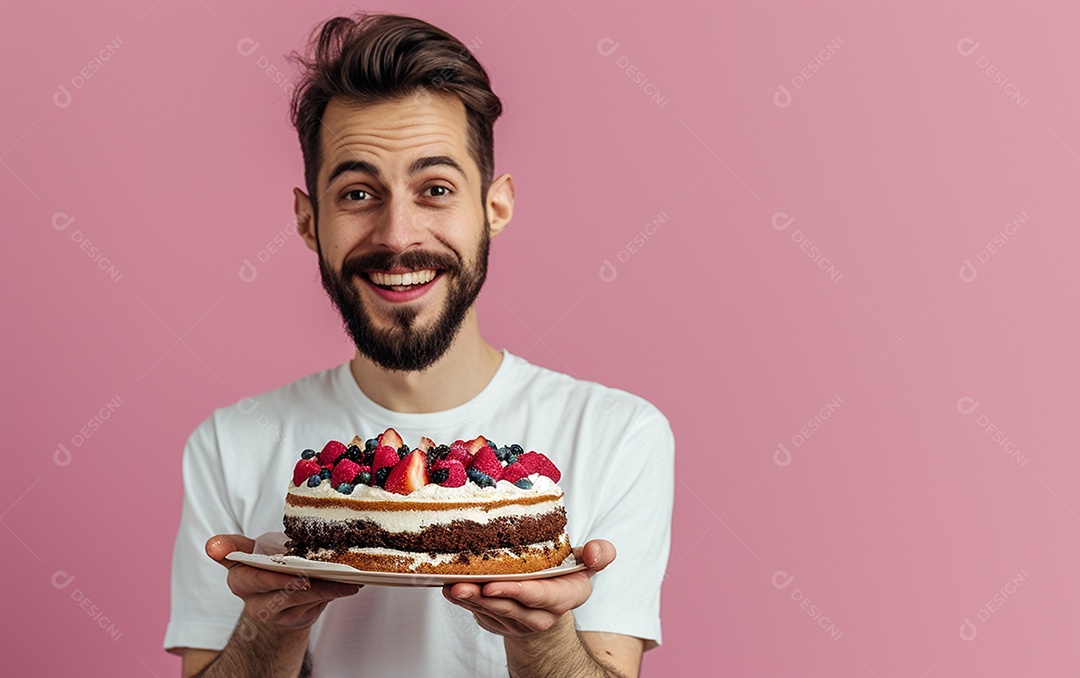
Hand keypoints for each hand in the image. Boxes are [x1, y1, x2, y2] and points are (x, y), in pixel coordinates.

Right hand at [206, 534, 360, 629]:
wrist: (278, 587)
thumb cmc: (265, 560)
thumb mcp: (249, 549)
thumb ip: (233, 545)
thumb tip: (211, 546)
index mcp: (239, 580)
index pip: (252, 579)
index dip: (270, 578)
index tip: (295, 579)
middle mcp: (254, 602)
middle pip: (280, 594)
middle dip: (299, 587)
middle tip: (317, 578)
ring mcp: (277, 614)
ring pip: (302, 602)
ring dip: (326, 591)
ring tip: (347, 581)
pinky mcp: (297, 620)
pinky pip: (316, 607)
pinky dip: (333, 594)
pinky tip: (350, 585)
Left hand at [441, 540, 615, 635]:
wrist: (550, 602)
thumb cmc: (565, 576)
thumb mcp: (587, 563)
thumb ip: (599, 555)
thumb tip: (595, 552)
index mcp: (564, 597)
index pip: (542, 597)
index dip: (519, 592)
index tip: (495, 584)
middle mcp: (540, 615)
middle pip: (509, 607)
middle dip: (484, 598)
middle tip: (461, 585)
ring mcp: (516, 621)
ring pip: (490, 612)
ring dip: (468, 600)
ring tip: (451, 587)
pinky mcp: (497, 621)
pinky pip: (478, 613)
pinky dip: (463, 601)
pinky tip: (448, 588)